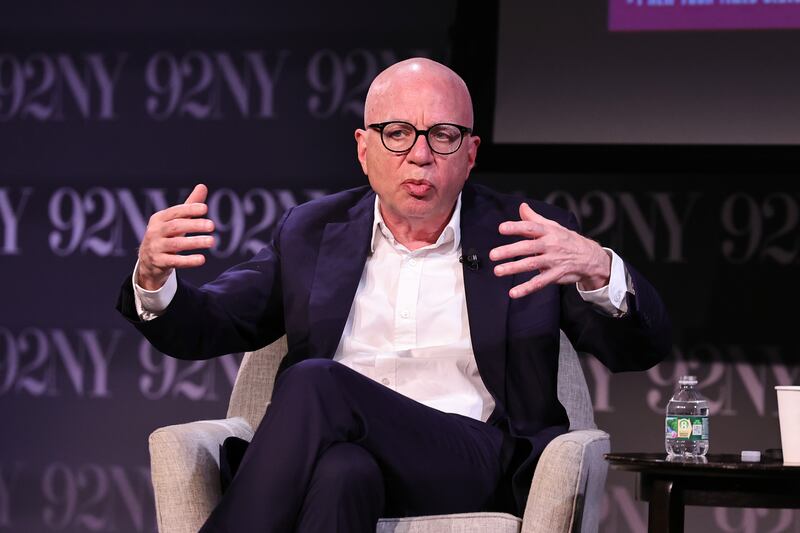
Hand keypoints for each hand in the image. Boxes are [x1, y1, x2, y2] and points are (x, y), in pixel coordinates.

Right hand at [136, 184, 214, 289]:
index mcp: (159, 218)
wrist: (149, 261)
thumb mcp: (175, 221)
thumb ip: (189, 206)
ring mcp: (155, 247)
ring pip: (176, 244)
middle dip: (194, 225)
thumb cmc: (166, 236)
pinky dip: (188, 261)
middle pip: (176, 226)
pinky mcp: (159, 262)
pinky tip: (202, 259)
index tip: (205, 208)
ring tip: (212, 241)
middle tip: (212, 225)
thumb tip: (203, 186)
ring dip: (195, 242)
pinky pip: (174, 261)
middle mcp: (155, 231)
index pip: (175, 212)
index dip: (189, 209)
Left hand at [489, 203, 610, 298]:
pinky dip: (526, 288)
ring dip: (514, 268)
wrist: (590, 256)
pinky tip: (513, 293)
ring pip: (531, 264)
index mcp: (548, 231)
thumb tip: (522, 206)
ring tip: (498, 271)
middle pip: (528, 247)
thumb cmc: (566, 239)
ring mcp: (553, 260)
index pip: (530, 228)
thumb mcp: (553, 226)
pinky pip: (540, 282)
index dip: (516, 227)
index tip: (501, 228)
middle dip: (510, 250)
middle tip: (493, 254)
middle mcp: (550, 245)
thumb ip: (534, 218)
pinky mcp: (556, 274)